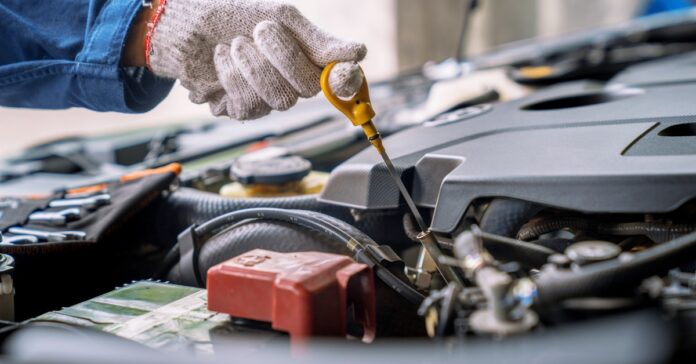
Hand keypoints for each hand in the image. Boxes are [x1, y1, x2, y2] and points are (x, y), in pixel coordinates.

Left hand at [144, 0, 366, 119]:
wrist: (187, 25)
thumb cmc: (234, 15)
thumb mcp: (278, 17)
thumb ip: (316, 39)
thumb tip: (358, 54)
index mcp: (309, 58)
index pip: (341, 80)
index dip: (348, 82)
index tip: (346, 72)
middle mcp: (294, 84)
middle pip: (308, 88)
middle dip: (283, 57)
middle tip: (262, 31)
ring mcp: (269, 100)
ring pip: (279, 99)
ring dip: (253, 66)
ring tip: (236, 44)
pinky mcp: (242, 110)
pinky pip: (249, 105)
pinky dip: (232, 76)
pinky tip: (223, 59)